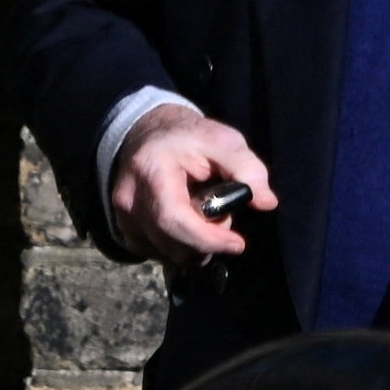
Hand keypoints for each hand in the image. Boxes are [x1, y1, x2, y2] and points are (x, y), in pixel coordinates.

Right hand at [112, 103, 275, 266]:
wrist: (148, 134)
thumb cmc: (188, 138)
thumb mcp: (223, 140)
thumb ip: (246, 168)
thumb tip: (266, 202)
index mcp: (151, 171)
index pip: (174, 219)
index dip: (208, 238)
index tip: (238, 243)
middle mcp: (130, 199)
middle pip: (173, 245)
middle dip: (207, 241)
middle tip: (223, 216)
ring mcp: (124, 218)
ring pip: (168, 255)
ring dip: (195, 246)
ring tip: (205, 216)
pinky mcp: (127, 232)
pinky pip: (159, 255)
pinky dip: (181, 247)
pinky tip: (189, 224)